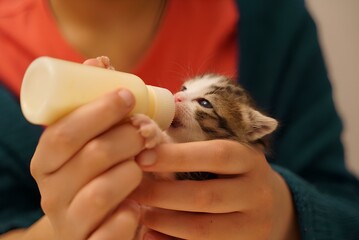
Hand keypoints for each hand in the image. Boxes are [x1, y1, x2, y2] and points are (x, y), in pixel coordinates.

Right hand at [30, 58, 143, 239]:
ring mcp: (69, 223)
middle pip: (90, 157)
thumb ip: (91, 103)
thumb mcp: (88, 140)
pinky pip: (114, 230)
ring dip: (132, 172)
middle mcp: (50, 192)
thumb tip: (99, 60)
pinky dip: (132, 215)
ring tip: (142, 166)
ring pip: (102, 192)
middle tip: (146, 131)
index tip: (128, 96)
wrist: (86, 227)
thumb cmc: (93, 174)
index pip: (63, 133)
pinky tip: (139, 206)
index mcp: (46, 162)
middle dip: (126, 137)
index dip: (97, 111)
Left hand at [131, 140, 299, 239]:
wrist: (271, 205)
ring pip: (204, 230)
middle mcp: (257, 193)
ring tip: (140, 212)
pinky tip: (151, 236)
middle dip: (163, 194)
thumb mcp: (229, 152)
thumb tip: (149, 136)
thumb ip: (197, 143)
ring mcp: (253, 226)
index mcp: (250, 159)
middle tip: (133, 189)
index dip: (177, 156)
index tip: (142, 157)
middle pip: (206, 196)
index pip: (216, 155)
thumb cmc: (236, 172)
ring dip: (165, 222)